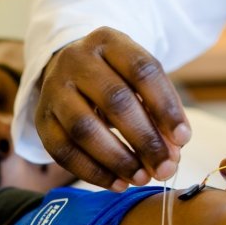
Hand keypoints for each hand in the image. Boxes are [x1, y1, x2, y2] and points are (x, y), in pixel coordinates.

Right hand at [34, 27, 191, 190]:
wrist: (68, 71)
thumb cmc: (115, 77)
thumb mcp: (138, 79)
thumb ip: (159, 110)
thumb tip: (172, 153)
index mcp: (108, 41)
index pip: (142, 71)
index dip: (166, 107)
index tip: (184, 139)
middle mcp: (76, 60)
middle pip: (114, 100)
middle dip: (144, 139)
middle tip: (165, 168)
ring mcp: (53, 89)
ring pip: (84, 128)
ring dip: (117, 159)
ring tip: (141, 178)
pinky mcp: (41, 119)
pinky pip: (63, 151)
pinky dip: (93, 172)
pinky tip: (117, 183)